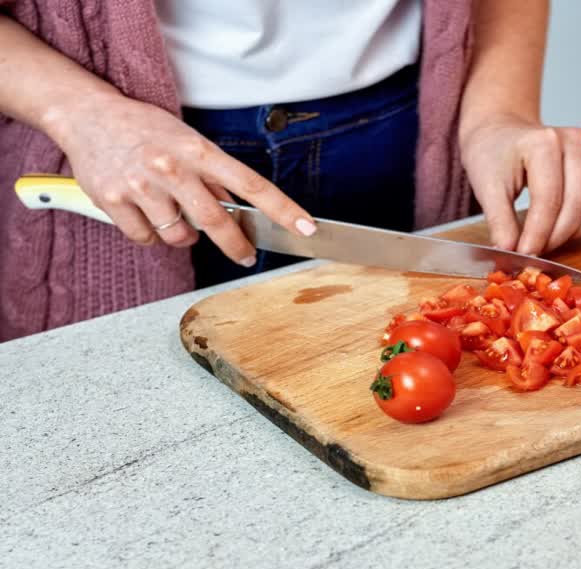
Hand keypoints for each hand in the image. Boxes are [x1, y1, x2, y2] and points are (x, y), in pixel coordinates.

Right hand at [47, 92, 315, 266]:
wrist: (87, 115)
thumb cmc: (145, 129)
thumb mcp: (189, 141)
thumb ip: (214, 177)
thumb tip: (240, 210)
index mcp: (198, 150)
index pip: (252, 184)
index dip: (283, 210)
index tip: (306, 228)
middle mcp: (171, 167)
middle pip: (216, 221)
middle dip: (236, 245)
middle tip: (244, 255)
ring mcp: (140, 184)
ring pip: (179, 236)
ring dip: (185, 236)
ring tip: (175, 214)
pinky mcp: (112, 200)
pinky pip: (145, 238)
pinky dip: (150, 235)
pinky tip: (146, 214)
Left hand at [459, 114, 580, 254]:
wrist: (502, 134)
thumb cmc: (493, 155)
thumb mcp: (486, 188)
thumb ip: (499, 222)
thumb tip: (510, 253)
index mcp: (544, 142)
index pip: (549, 198)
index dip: (538, 234)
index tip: (524, 255)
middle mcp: (575, 143)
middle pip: (579, 204)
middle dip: (557, 236)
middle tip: (535, 252)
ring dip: (580, 231)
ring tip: (551, 238)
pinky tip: (572, 230)